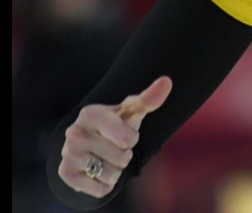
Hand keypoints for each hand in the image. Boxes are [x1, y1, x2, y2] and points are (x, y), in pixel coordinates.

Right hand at [57, 76, 172, 197]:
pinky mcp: (66, 174)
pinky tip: (96, 171)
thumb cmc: (115, 125)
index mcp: (90, 113)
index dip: (132, 139)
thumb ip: (149, 99)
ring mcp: (68, 153)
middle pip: (122, 158)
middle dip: (124, 156)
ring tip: (105, 159)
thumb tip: (166, 81)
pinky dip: (104, 184)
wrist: (89, 146)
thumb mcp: (131, 112)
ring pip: (112, 175)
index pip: (128, 138)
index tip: (123, 133)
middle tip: (113, 148)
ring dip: (115, 171)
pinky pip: (101, 189)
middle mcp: (74, 132)